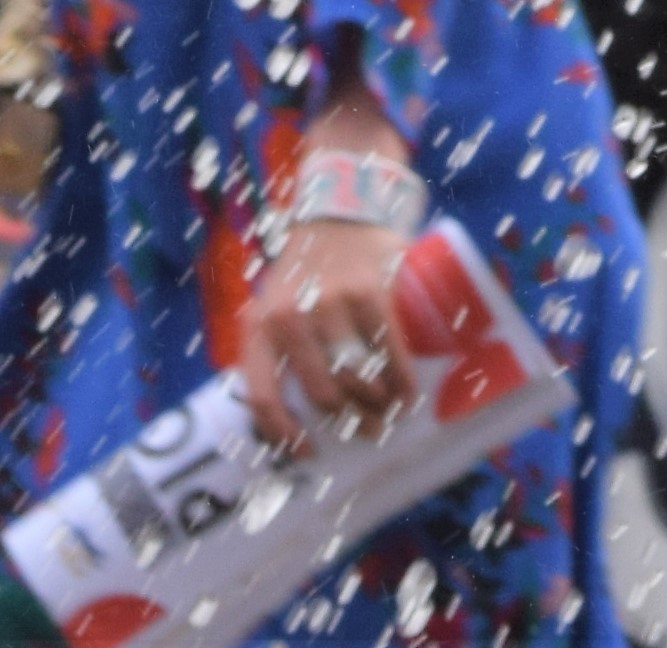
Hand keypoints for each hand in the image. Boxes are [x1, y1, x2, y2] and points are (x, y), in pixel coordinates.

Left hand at [238, 213, 414, 453]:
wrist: (339, 211)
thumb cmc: (305, 272)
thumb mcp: (274, 304)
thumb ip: (276, 349)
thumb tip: (296, 417)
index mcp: (259, 325)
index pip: (262, 396)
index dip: (284, 435)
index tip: (307, 454)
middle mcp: (289, 316)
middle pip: (322, 393)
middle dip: (348, 420)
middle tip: (366, 430)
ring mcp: (330, 303)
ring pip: (355, 378)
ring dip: (376, 404)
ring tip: (387, 412)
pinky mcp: (368, 291)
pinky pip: (387, 350)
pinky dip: (400, 380)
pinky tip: (407, 394)